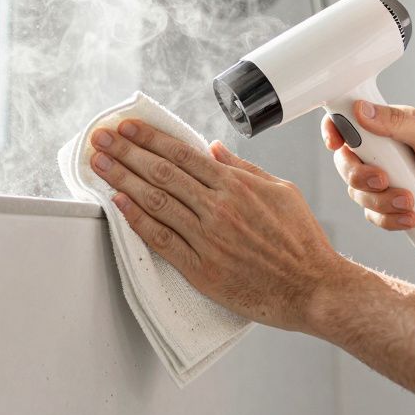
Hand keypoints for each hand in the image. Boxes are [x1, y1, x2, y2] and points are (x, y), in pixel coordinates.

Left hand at [88, 120, 353, 331]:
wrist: (314, 288)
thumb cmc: (302, 242)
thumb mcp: (281, 191)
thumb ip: (244, 169)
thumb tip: (214, 149)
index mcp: (237, 185)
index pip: (182, 153)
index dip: (149, 138)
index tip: (127, 126)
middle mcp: (219, 208)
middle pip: (161, 172)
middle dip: (126, 151)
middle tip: (100, 137)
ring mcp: (208, 239)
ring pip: (156, 201)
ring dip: (122, 178)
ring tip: (99, 163)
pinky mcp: (202, 269)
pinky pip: (161, 239)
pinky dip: (137, 219)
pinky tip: (118, 203)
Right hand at [321, 101, 414, 238]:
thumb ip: (397, 122)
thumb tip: (362, 110)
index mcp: (393, 128)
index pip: (352, 122)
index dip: (336, 131)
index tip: (337, 142)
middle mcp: (386, 153)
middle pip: (347, 162)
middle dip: (361, 176)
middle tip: (383, 179)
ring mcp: (388, 181)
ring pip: (358, 193)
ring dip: (381, 201)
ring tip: (409, 202)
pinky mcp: (392, 206)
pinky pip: (372, 215)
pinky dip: (389, 219)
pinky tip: (412, 216)